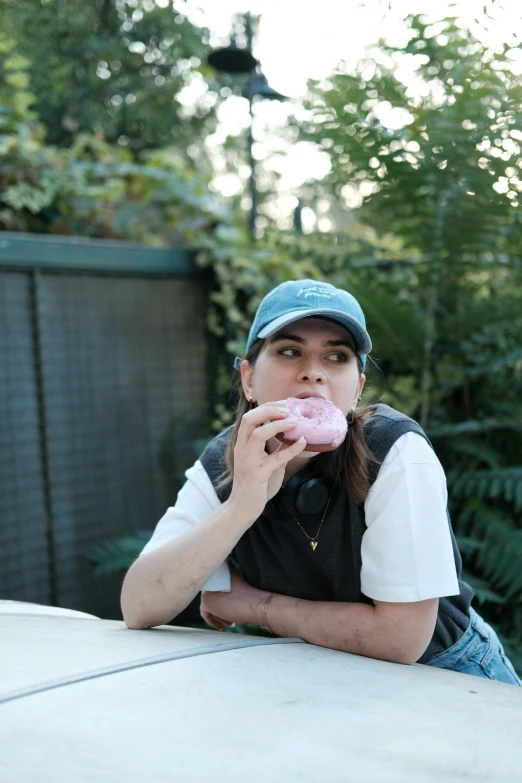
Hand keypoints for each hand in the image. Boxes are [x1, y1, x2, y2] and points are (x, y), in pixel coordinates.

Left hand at [200, 570, 267, 630]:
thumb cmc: (251, 598)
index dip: (221, 600)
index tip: (227, 608)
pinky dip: (212, 620)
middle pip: (211, 597)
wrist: (255, 604)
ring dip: (219, 615)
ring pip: (209, 605)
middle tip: (229, 618)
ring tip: (230, 622)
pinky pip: (205, 613)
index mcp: (222, 572)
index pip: (215, 588)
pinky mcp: (206, 602)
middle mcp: (213, 578)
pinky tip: (221, 626)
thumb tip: (220, 600)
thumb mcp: (237, 587)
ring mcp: (208, 590)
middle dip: (219, 609)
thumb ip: (226, 589)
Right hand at [228, 401, 306, 523]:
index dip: (268, 406)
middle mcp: (242, 448)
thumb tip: (295, 435)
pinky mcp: (257, 474)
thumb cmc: (256, 484)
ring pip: (257, 433)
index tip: (286, 403)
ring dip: (277, 424)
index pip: (251, 416)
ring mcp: (248, 461)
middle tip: (289, 408)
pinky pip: (276, 458)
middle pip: (249, 419)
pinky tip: (303, 443)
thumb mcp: (268, 462)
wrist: (243, 507)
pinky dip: (292, 449)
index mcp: (243, 443)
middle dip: (269, 409)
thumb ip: (277, 448)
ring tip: (294, 420)